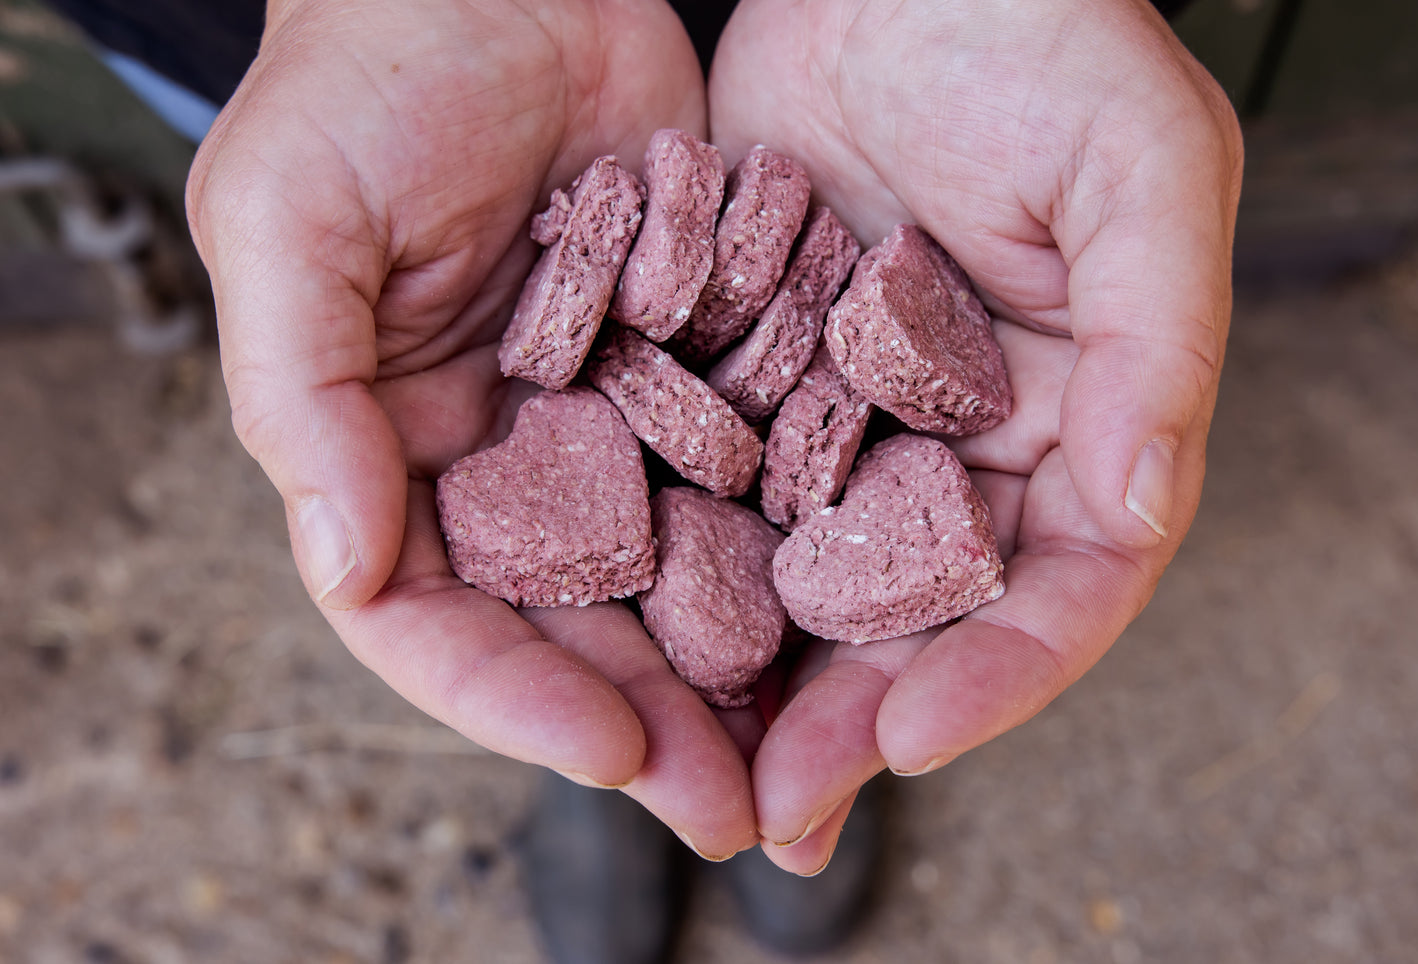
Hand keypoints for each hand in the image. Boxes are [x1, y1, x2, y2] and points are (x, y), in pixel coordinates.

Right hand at [187, 0, 755, 858]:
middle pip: (565, 625)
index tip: (613, 752)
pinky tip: (848, 600)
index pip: (430, 616)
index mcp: (385, 449)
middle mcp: (497, 457)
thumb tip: (345, 567)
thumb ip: (299, 398)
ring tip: (806, 741)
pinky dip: (781, 542)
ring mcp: (599, 420)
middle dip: (645, 720)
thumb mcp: (290, 220)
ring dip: (727, 664)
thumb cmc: (369, 74)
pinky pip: (736, 474)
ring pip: (665, 573)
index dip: (511, 698)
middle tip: (735, 807)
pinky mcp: (687, 370)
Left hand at [709, 0, 1242, 872]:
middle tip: (775, 810)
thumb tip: (1139, 507)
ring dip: (754, 677)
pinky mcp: (760, 377)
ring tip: (689, 763)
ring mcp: (856, 419)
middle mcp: (966, 444)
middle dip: (851, 717)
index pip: (1059, 587)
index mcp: (1082, 421)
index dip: (996, 674)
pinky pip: (722, 487)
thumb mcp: (1141, 166)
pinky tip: (625, 627)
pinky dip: (683, 561)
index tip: (907, 737)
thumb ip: (1160, 341)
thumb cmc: (1044, 33)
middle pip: (919, 616)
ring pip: (809, 579)